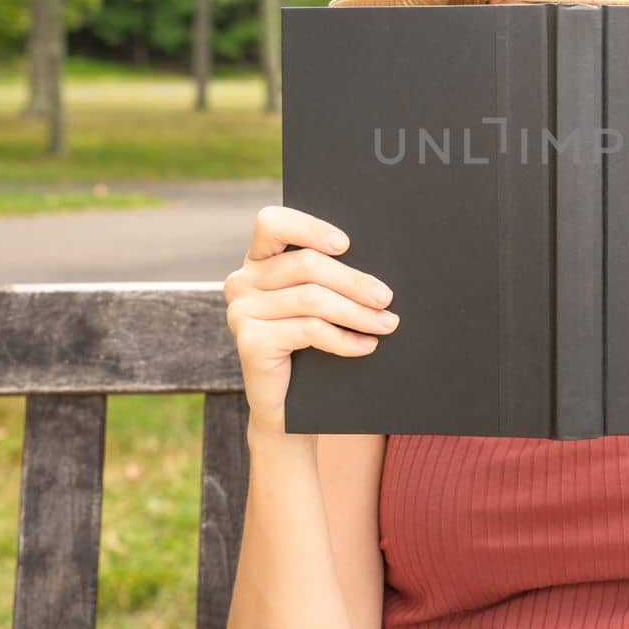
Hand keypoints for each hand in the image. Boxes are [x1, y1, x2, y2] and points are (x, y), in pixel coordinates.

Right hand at [223, 205, 398, 434]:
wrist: (288, 406)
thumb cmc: (311, 345)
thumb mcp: (318, 302)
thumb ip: (329, 276)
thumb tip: (378, 265)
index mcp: (258, 259)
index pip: (272, 223)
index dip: (310, 228)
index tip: (346, 244)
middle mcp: (242, 280)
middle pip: (306, 265)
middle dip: (354, 281)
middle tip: (387, 297)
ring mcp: (241, 311)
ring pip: (311, 299)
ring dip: (356, 312)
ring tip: (386, 324)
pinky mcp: (249, 340)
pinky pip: (308, 330)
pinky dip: (343, 338)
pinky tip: (366, 345)